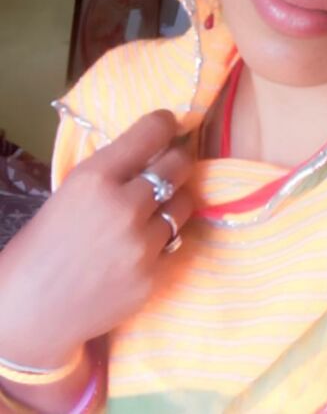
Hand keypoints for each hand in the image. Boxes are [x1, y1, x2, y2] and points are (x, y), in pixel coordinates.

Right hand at [0, 110, 193, 368]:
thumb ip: (111, 169)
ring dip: (173, 201)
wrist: (32, 311)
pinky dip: (164, 239)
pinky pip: (176, 242)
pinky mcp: (154, 275)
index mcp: (95, 178)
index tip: (169, 125)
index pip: (151, 133)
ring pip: (184, 203)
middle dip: (176, 160)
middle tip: (169, 164)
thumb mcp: (71, 190)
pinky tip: (144, 243)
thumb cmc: (43, 245)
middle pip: (179, 165)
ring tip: (156, 207)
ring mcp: (142, 244)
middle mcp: (124, 207)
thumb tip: (152, 147)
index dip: (165, 124)